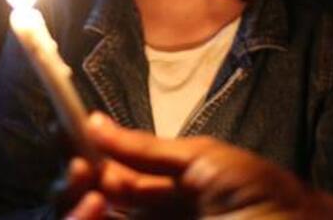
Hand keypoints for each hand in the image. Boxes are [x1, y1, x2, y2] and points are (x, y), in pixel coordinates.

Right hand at [63, 112, 332, 219]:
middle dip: (76, 190)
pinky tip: (96, 213)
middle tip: (80, 173)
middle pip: (95, 208)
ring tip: (93, 196)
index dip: (86, 164)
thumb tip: (94, 123)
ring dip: (79, 212)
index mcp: (160, 192)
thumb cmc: (259, 193)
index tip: (73, 146)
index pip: (108, 179)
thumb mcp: (203, 160)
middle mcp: (150, 218)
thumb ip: (146, 149)